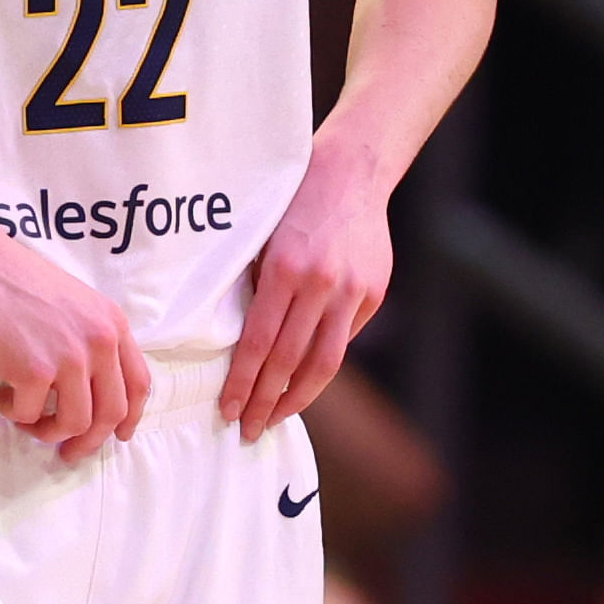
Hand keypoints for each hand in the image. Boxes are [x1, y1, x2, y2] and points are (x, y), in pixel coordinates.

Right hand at [0, 222, 149, 455]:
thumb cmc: (20, 283)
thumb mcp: (78, 304)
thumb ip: (93, 340)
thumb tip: (92, 391)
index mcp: (113, 325)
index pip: (138, 385)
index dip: (130, 418)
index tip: (117, 436)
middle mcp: (100, 342)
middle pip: (110, 413)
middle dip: (89, 442)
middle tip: (68, 453)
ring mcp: (70, 357)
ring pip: (74, 422)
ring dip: (48, 432)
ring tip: (28, 420)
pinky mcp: (34, 370)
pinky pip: (30, 415)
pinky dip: (14, 414)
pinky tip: (2, 397)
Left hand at [218, 142, 391, 439]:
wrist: (350, 174)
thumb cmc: (292, 206)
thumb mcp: (262, 242)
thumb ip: (256, 291)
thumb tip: (239, 348)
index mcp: (285, 270)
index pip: (259, 344)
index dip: (243, 384)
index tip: (229, 410)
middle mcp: (321, 284)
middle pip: (290, 362)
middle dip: (266, 402)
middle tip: (248, 429)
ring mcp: (352, 291)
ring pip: (325, 363)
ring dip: (297, 398)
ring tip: (275, 418)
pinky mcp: (374, 293)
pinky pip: (343, 340)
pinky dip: (321, 365)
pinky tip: (301, 382)